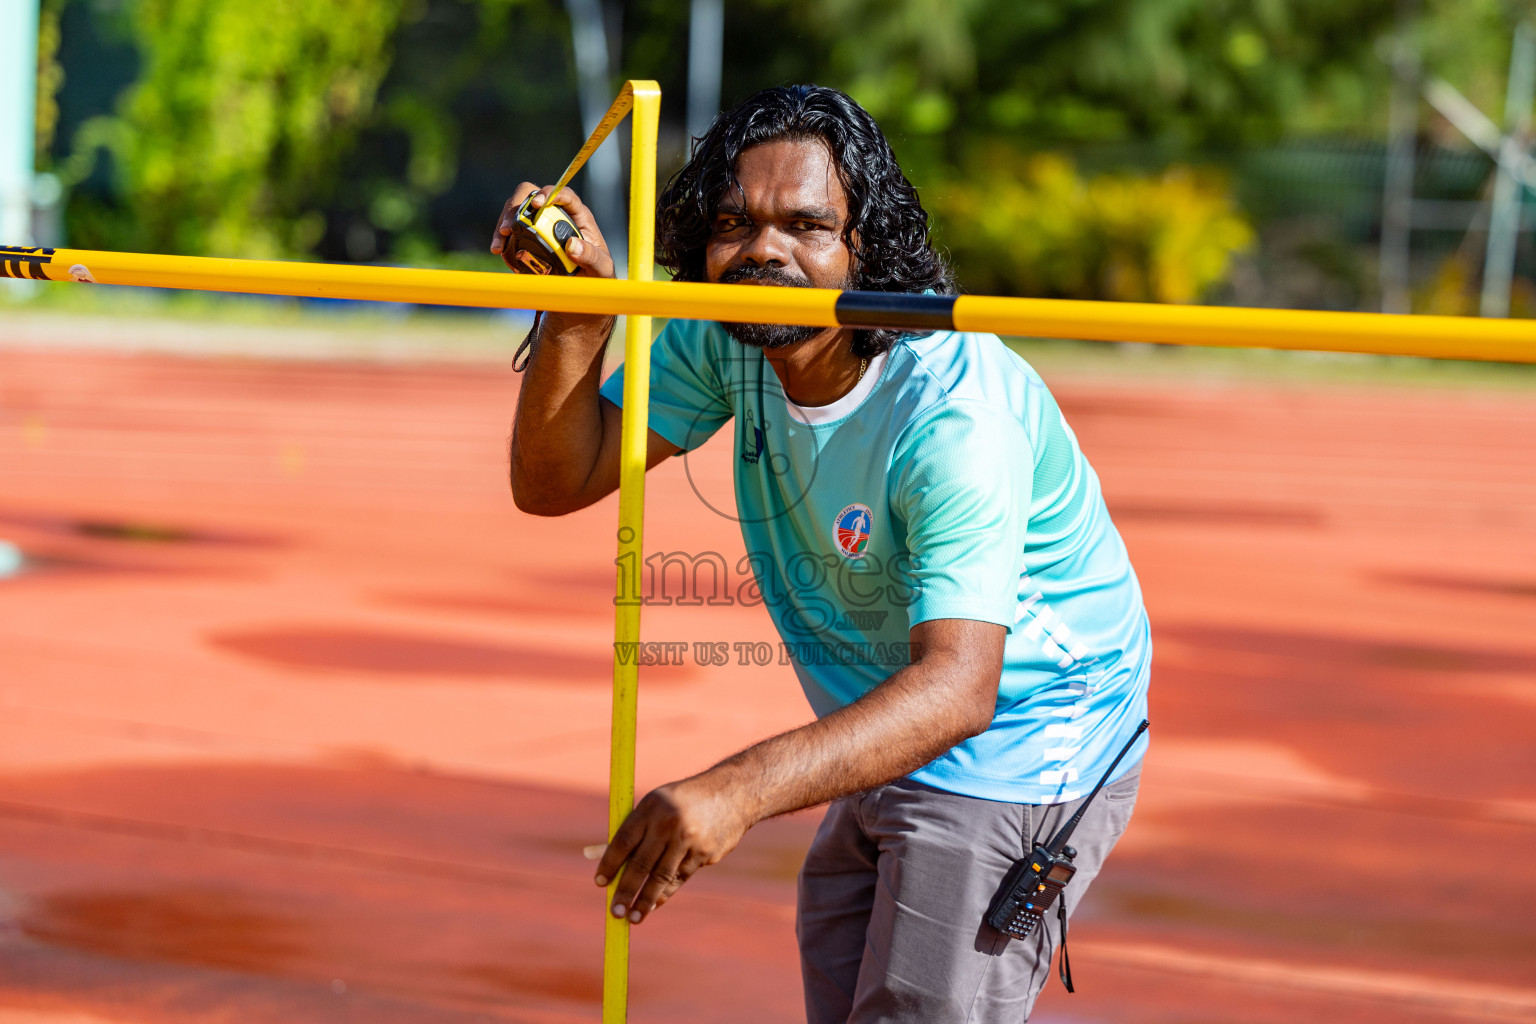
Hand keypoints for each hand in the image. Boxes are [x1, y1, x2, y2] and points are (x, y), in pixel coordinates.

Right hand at [490, 182, 615, 278]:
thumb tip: (572, 246)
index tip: (538, 204)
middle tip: (509, 227)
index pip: (565, 194)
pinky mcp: (529, 237)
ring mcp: (540, 224)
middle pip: (533, 194)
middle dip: (518, 206)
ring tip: (499, 245)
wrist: (584, 286)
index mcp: (578, 216)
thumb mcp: (601, 268)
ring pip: (517, 210)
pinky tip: (499, 250)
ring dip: (504, 222)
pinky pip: (511, 229)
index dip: (551, 193)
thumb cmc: (597, 273)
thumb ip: (592, 257)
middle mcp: (557, 214)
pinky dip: (502, 238)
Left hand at [594, 774, 752, 923]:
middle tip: (615, 912)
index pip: (623, 841)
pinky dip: (665, 893)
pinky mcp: (705, 853)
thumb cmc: (683, 801)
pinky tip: (654, 904)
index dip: (609, 864)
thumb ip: (630, 831)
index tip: (600, 883)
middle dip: (625, 891)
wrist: (733, 793)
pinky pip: (680, 877)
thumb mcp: (655, 805)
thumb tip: (594, 855)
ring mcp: (688, 839)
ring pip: (661, 876)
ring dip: (645, 900)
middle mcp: (668, 823)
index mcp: (651, 808)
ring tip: (633, 917)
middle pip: (641, 863)